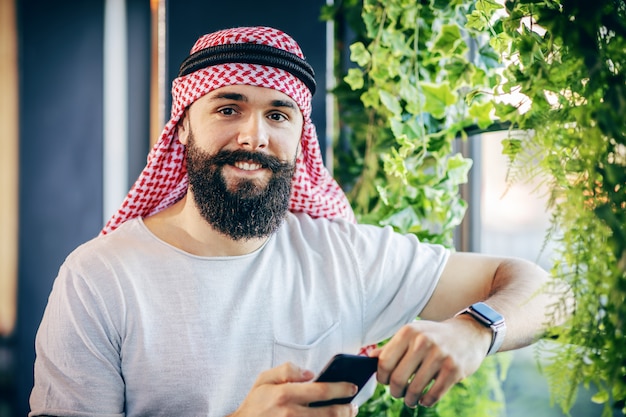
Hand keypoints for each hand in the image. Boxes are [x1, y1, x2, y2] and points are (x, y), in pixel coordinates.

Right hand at [229, 362, 359, 416]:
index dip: (341, 389)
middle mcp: (291, 413)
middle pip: (330, 413)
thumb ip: (286, 370)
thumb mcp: (264, 379)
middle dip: (347, 409)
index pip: (321, 390)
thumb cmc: (255, 403)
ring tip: (347, 415)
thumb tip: (310, 373)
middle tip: (354, 406)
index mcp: (285, 394)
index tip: (352, 387)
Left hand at [370, 316, 491, 407]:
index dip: (382, 377)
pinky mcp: (454, 370)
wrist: (469, 333)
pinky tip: (424, 399)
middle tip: (398, 393)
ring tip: (410, 399)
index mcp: (408, 332)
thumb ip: (391, 347)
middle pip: (397, 379)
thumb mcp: (413, 334)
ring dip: (409, 400)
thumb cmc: (433, 336)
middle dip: (395, 391)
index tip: (385, 381)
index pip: (384, 362)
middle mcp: (423, 342)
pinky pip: (433, 395)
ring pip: (414, 390)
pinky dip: (426, 401)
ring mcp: (440, 356)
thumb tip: (369, 359)